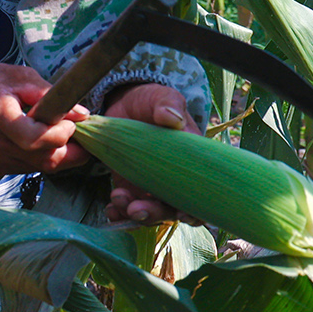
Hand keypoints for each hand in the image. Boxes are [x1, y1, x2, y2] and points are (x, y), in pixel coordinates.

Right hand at [0, 61, 92, 178]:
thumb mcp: (22, 77)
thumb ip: (51, 96)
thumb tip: (81, 114)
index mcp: (0, 115)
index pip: (35, 139)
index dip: (60, 134)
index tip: (70, 122)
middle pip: (44, 159)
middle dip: (71, 149)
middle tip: (79, 132)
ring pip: (41, 167)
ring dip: (59, 154)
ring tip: (62, 134)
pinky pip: (31, 168)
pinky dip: (44, 157)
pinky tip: (44, 142)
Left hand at [97, 82, 200, 225]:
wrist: (125, 105)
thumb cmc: (152, 102)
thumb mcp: (162, 98)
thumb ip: (168, 105)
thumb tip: (172, 118)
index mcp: (192, 162)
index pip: (202, 193)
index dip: (196, 210)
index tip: (182, 214)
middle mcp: (175, 179)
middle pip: (172, 209)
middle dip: (156, 214)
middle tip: (136, 209)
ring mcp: (152, 185)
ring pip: (150, 211)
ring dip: (135, 213)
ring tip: (118, 199)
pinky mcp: (131, 186)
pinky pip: (127, 208)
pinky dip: (119, 213)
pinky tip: (110, 210)